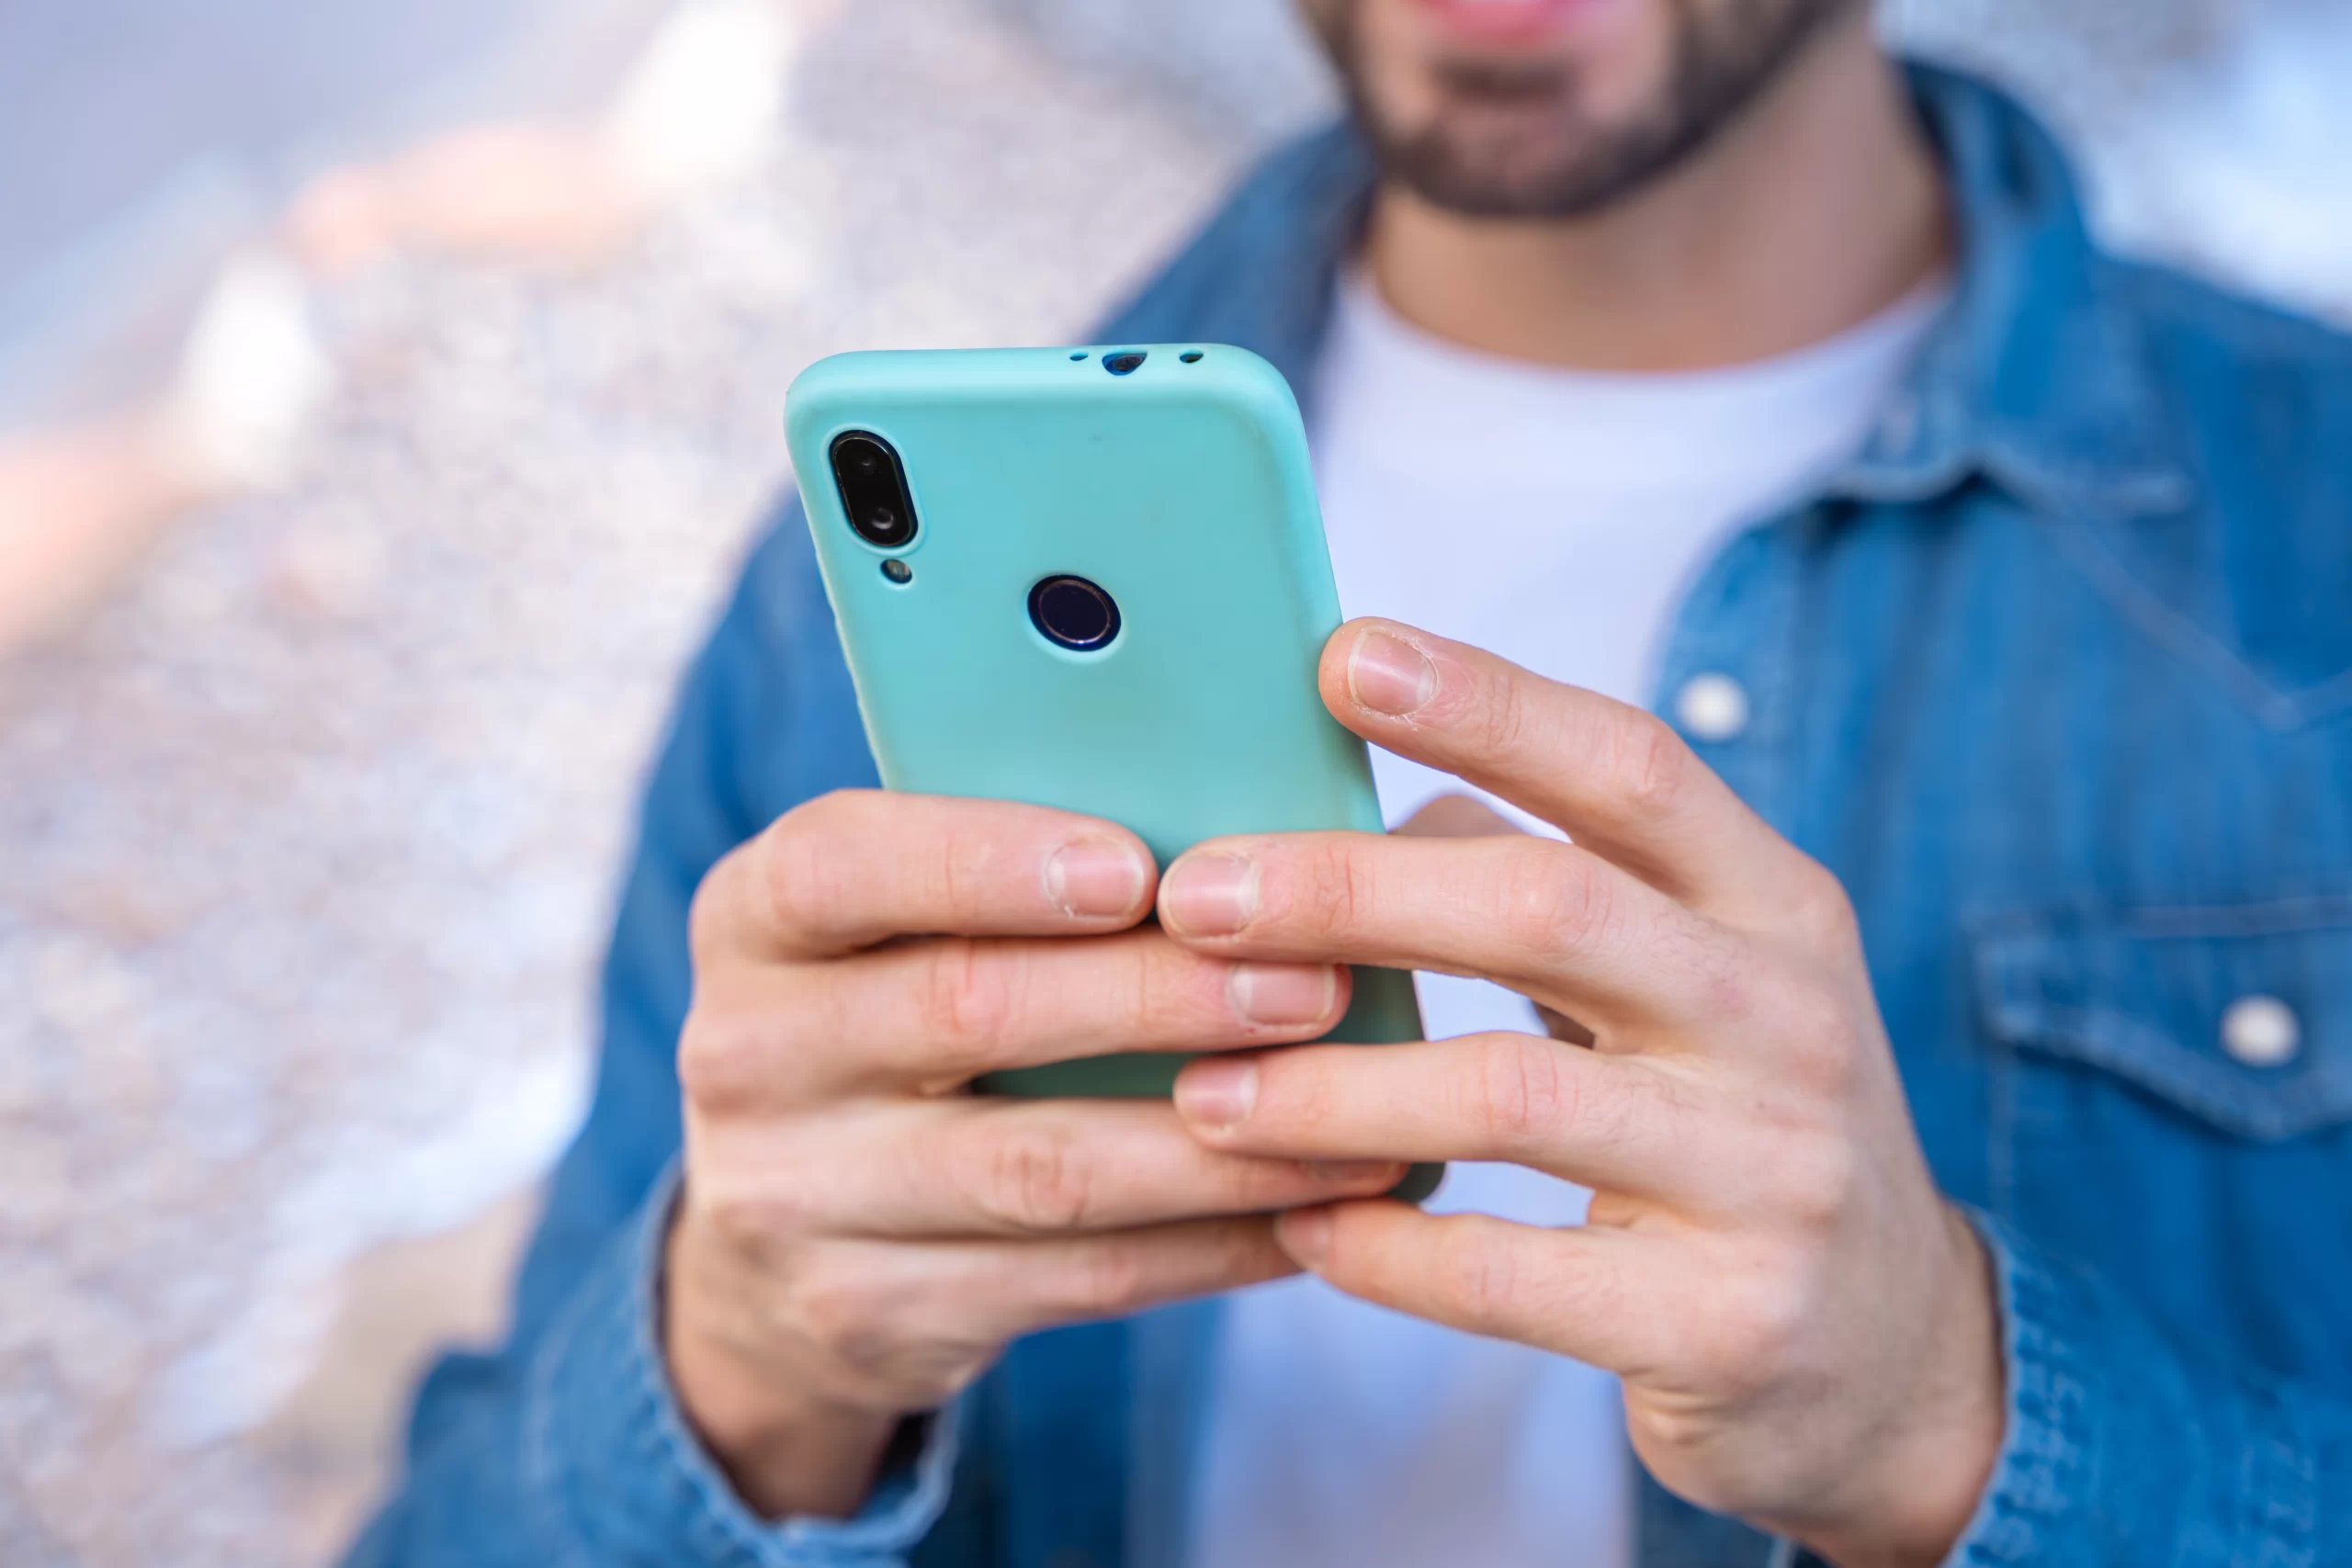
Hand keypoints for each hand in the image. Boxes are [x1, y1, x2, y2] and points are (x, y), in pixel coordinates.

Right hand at [663, 792, 1405, 1518]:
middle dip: (1155, 998)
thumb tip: (1237, 829)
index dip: (985, 860)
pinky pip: (1074, 1280)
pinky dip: (1206, 1247)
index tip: (1135, 866)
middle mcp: (747, 1056)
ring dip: (1213, 1144)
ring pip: (1039, 1171)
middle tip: (1310, 980)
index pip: (839, 866)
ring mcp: (795, 1201)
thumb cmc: (892, 1013)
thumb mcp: (894, 925)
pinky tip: (1306, 1212)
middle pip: (964, 1014)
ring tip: (1352, 1117)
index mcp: (752, 919)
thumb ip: (1014, 869)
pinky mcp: (873, 1315)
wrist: (772, 1243)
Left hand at [1159, 620, 2002, 1567]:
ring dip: (1330, 1089)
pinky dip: (1381, 1247)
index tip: (1340, 657)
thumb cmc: (1734, 1119)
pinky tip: (1296, 1228)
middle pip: (1551, 911)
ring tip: (1201, 1091)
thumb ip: (1548, 881)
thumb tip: (1365, 797)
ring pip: (1511, 1099)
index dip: (1488, 703)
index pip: (1632, 765)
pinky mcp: (1725, 1319)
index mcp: (1773, 905)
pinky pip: (1509, 1275)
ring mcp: (1770, 1175)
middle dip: (1352, 893)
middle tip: (1196, 894)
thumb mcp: (1688, 976)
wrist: (1889, 1349)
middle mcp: (1788, 1020)